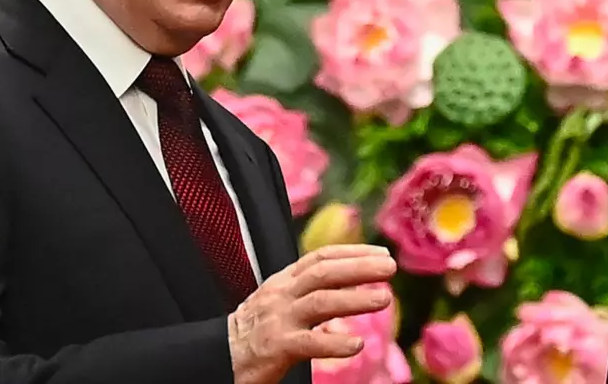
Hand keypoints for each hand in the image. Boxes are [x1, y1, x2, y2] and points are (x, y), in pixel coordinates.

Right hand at [229, 244, 397, 383]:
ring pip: (320, 302)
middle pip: (324, 273)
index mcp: (284, 282)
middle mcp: (281, 295)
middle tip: (391, 266)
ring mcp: (278, 320)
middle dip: (359, 267)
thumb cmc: (254, 331)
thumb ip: (309, 291)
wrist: (216, 357)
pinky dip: (334, 343)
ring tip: (385, 298)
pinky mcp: (275, 348)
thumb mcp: (279, 302)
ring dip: (355, 299)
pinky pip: (309, 344)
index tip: (381, 252)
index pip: (320, 257)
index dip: (352, 251)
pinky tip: (357, 345)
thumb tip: (349, 283)